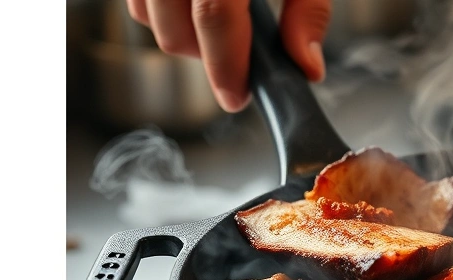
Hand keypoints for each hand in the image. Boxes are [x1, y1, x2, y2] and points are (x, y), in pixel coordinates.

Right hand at [127, 0, 331, 111]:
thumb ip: (308, 10)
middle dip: (206, 58)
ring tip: (222, 26)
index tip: (238, 97)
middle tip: (239, 59)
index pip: (215, 15)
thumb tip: (307, 66)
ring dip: (181, 34)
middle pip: (173, 29)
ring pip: (144, 15)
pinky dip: (160, 11)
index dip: (227, 65)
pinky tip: (193, 8)